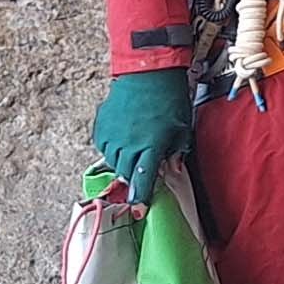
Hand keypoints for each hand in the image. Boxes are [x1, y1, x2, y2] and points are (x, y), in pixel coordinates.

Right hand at [92, 65, 191, 204]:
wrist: (149, 72)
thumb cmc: (170, 98)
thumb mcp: (182, 128)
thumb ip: (177, 151)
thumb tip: (172, 169)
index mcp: (152, 146)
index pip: (143, 180)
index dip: (140, 199)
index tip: (139, 211)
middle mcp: (129, 144)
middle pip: (126, 173)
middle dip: (134, 176)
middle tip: (142, 168)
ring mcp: (113, 135)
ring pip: (113, 161)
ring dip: (123, 161)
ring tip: (135, 147)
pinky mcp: (102, 125)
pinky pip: (104, 146)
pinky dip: (112, 147)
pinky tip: (124, 137)